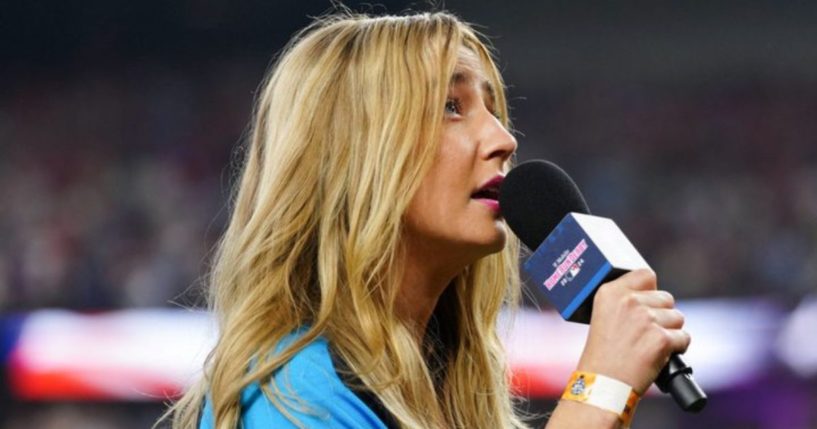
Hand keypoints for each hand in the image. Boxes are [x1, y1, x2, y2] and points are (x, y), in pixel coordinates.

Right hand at [576, 269, 690, 394]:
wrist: (603, 384)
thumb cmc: (603, 355)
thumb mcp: (603, 317)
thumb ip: (625, 301)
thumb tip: (652, 297)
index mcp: (610, 292)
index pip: (645, 275)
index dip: (651, 291)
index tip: (647, 303)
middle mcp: (628, 301)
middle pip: (666, 298)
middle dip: (662, 315)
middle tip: (644, 333)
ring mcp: (645, 319)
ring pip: (677, 317)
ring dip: (669, 332)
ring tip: (648, 346)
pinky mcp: (661, 338)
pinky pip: (683, 338)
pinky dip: (676, 349)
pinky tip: (657, 356)